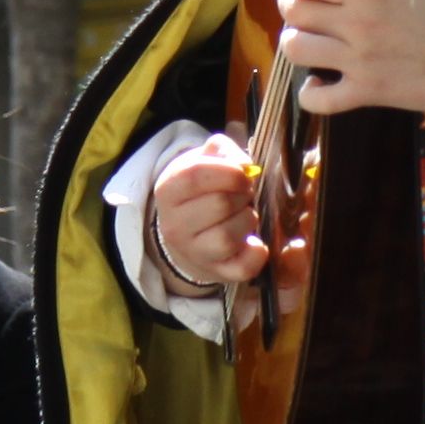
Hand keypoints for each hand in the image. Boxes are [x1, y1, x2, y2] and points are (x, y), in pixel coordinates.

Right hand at [149, 134, 289, 301]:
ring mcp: (194, 253)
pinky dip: (256, 254)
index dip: (229, 171)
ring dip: (247, 220)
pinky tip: (255, 241)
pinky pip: (242, 268)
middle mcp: (175, 226)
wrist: (187, 234)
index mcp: (169, 191)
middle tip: (245, 194)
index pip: (196, 176)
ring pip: (228, 237)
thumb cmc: (198, 192)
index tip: (243, 173)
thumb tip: (244, 164)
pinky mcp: (217, 272)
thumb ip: (220, 151)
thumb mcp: (200, 162)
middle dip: (242, 195)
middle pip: (219, 205)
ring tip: (245, 214)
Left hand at [274, 0, 424, 130]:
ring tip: (315, 42)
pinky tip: (323, 81)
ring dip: (298, 42)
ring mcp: (360, 61)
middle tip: (309, 9)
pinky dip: (311, 92)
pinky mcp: (369, 94)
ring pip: (294, 49)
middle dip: (294, 6)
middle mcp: (357, 22)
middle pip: (292, 10)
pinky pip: (317, 99)